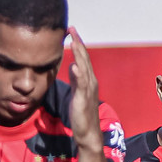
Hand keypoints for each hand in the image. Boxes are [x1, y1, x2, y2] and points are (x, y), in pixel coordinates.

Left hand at [66, 29, 103, 148]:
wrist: (88, 133)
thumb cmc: (81, 114)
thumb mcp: (77, 92)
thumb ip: (76, 79)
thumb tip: (72, 66)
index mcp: (88, 80)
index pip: (82, 58)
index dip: (77, 44)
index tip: (70, 30)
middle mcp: (91, 82)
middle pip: (84, 59)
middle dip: (78, 43)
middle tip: (71, 28)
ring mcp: (88, 90)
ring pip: (84, 68)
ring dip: (79, 54)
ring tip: (74, 41)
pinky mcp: (83, 99)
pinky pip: (81, 85)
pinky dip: (79, 74)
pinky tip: (74, 65)